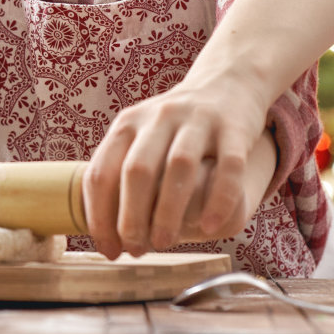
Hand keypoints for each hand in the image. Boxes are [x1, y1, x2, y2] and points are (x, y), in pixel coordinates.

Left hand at [82, 77, 269, 258]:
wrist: (226, 84)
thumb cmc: (175, 129)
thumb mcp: (140, 139)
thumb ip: (122, 178)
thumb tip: (108, 238)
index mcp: (129, 123)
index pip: (102, 172)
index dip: (101, 216)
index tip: (109, 249)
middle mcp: (159, 118)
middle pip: (138, 170)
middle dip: (132, 217)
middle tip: (136, 249)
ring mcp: (197, 120)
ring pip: (179, 167)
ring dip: (168, 212)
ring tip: (164, 243)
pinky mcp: (233, 128)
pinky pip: (228, 167)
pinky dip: (218, 199)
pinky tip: (209, 227)